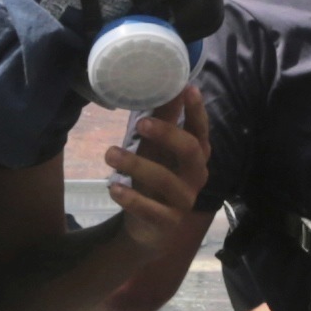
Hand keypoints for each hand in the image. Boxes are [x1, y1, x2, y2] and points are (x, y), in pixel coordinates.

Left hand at [102, 85, 211, 237]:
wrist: (149, 227)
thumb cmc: (155, 178)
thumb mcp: (156, 148)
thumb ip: (163, 119)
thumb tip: (168, 84)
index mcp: (196, 154)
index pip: (200, 129)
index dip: (196, 110)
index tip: (188, 88)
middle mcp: (196, 175)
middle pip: (190, 150)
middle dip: (166, 134)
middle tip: (140, 122)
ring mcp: (184, 201)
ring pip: (166, 180)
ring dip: (136, 164)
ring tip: (109, 154)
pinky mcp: (168, 222)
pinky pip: (151, 210)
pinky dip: (131, 198)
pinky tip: (113, 188)